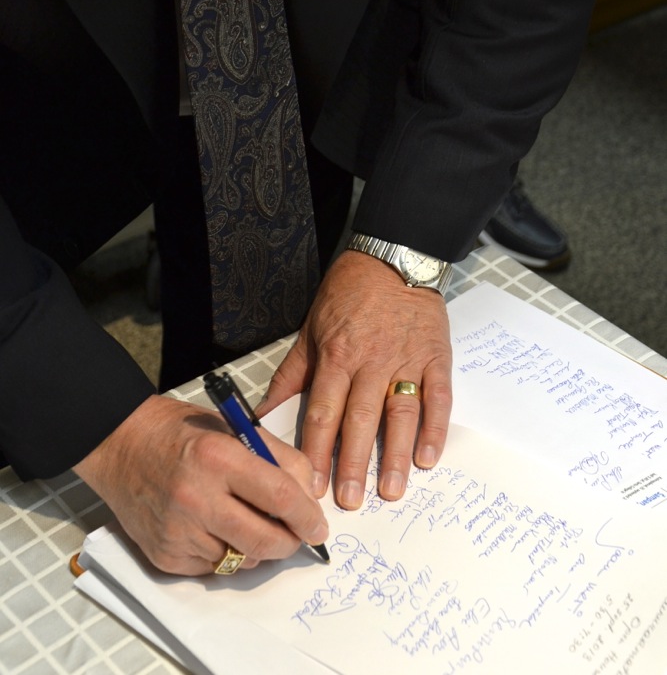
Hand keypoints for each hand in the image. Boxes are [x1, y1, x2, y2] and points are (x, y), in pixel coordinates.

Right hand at [74, 394, 328, 574]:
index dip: (307, 517)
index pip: (279, 496)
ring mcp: (177, 531)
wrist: (120, 444)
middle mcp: (196, 497)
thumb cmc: (181, 432)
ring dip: (254, 548)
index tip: (319, 527)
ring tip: (244, 520)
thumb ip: (278, 458)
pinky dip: (224, 553)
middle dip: (289, 543)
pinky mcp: (164, 556)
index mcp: (218, 457)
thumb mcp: (235, 428)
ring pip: (241, 560)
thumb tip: (310, 497)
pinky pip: (212, 568)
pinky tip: (213, 527)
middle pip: (264, 540)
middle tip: (295, 535)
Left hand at [259, 250, 451, 508]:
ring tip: (390, 491)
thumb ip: (291, 373)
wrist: (395, 257)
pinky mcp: (435, 358)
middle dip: (353, 464)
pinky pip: (438, 398)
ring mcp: (406, 361)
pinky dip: (435, 429)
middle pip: (359, 420)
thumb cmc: (348, 293)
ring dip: (394, 455)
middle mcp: (371, 362)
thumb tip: (263, 411)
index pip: (322, 412)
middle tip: (350, 502)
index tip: (309, 487)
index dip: (315, 451)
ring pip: (399, 414)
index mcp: (336, 355)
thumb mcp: (311, 327)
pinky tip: (428, 458)